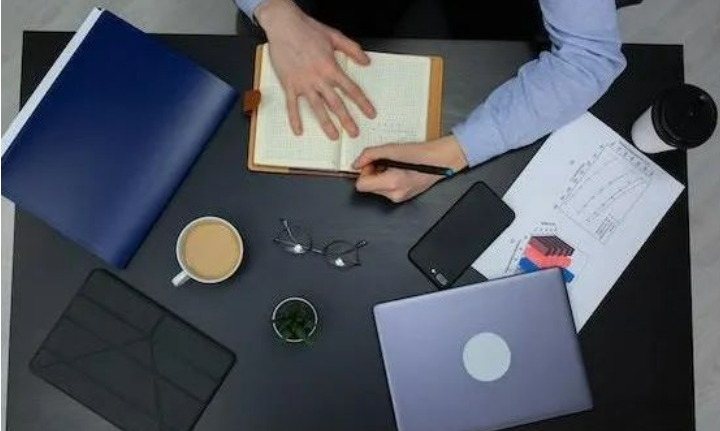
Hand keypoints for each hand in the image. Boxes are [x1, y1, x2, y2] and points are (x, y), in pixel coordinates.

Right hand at [255, 0, 375, 139]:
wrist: (284, 25)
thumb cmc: (308, 29)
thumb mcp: (335, 36)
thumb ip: (352, 49)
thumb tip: (366, 62)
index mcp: (331, 67)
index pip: (351, 89)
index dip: (362, 102)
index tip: (370, 113)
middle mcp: (318, 78)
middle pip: (336, 103)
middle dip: (346, 119)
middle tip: (354, 133)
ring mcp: (303, 83)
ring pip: (316, 107)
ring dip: (325, 123)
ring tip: (333, 136)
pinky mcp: (289, 84)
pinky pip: (292, 105)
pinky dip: (294, 118)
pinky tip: (298, 131)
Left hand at [353, 136, 468, 202]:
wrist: (440, 160)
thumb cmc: (421, 154)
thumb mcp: (391, 148)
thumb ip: (370, 154)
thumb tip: (356, 163)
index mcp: (391, 183)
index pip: (361, 185)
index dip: (363, 172)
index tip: (371, 163)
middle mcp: (394, 194)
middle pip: (368, 187)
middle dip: (372, 174)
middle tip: (385, 162)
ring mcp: (399, 198)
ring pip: (376, 189)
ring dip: (380, 176)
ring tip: (394, 166)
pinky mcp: (403, 197)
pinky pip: (386, 190)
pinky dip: (388, 180)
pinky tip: (399, 171)